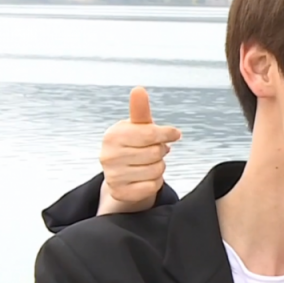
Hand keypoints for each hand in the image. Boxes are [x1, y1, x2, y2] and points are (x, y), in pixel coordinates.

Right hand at [98, 87, 181, 214]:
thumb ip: (140, 110)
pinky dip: (154, 182)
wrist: (120, 174)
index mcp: (113, 135)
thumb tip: (139, 90)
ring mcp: (113, 176)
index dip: (167, 133)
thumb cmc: (132, 145)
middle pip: (155, 153)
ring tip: (148, 164)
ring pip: (156, 171)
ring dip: (158, 168)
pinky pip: (152, 186)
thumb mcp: (137, 127)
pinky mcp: (120, 192)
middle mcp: (109, 156)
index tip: (175, 134)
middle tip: (154, 150)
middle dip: (160, 151)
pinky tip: (145, 177)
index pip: (150, 133)